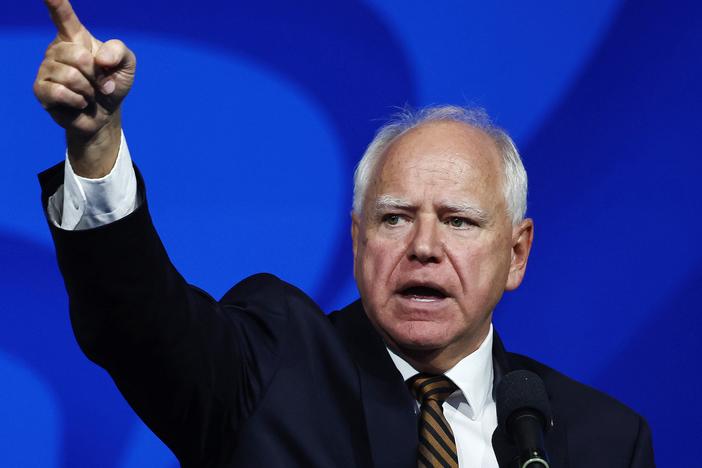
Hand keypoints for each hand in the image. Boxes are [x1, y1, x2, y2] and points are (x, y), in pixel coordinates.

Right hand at [34, 0, 135, 176]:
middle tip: (97, 83)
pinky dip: (78, 101)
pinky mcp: (41, 89)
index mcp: (75, 37)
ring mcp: (46, 69)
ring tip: (88, 94)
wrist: (105, 114)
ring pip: (70, 75)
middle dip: (96, 74)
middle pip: (78, 56)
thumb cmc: (112, 84)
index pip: (62, 15)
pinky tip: (79, 103)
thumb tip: (99, 58)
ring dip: (88, 90)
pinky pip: (61, 92)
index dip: (55, 2)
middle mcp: (57, 49)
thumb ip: (119, 51)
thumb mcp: (127, 66)